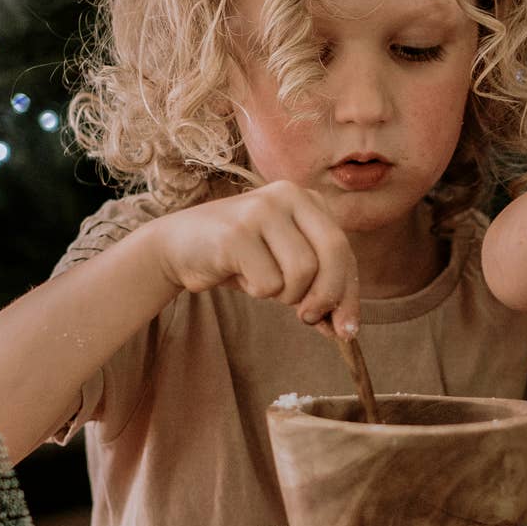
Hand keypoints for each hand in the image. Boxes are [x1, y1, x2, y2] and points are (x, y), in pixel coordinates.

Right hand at [144, 181, 360, 333]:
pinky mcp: (237, 231)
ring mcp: (262, 209)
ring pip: (302, 273)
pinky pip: (269, 283)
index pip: (344, 250)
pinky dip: (257, 291)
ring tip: (262, 282)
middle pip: (333, 254)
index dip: (348, 294)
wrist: (178, 247)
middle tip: (306, 318)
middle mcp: (289, 194)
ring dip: (284, 294)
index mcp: (308, 199)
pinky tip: (239, 274)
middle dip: (325, 296)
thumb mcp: (286, 268)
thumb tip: (344, 329)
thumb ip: (317, 288)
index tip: (347, 330)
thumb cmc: (240, 259)